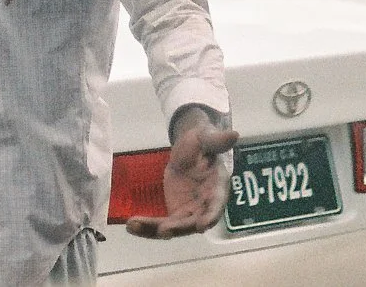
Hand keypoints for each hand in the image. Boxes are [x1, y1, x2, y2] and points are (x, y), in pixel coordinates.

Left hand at [124, 112, 236, 238]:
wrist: (189, 149)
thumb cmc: (201, 142)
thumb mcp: (206, 138)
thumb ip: (217, 141)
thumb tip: (234, 134)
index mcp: (217, 188)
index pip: (216, 204)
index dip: (210, 215)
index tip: (201, 225)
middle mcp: (205, 205)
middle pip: (193, 222)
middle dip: (179, 228)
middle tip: (163, 230)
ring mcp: (190, 212)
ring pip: (175, 227)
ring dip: (155, 230)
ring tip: (134, 226)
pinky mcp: (176, 212)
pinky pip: (162, 224)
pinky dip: (147, 227)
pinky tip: (131, 225)